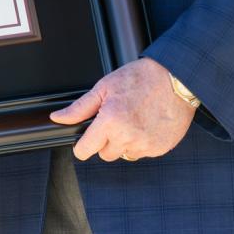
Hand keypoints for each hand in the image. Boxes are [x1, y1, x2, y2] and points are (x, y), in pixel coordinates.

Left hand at [49, 56, 194, 161]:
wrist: (175, 78)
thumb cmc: (140, 78)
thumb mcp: (104, 87)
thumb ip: (80, 108)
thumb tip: (58, 118)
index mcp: (110, 122)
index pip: (85, 151)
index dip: (83, 144)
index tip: (87, 138)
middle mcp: (127, 137)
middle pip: (105, 154)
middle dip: (106, 141)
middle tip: (115, 120)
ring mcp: (145, 145)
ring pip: (124, 154)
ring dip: (124, 143)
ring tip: (133, 120)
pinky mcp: (160, 149)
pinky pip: (142, 153)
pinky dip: (142, 143)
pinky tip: (146, 124)